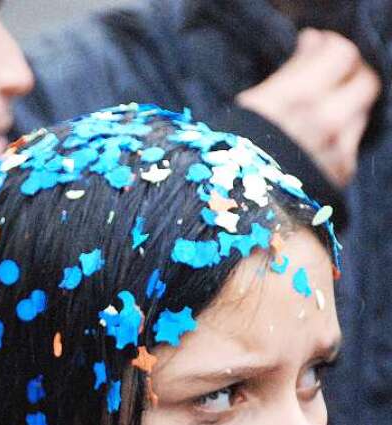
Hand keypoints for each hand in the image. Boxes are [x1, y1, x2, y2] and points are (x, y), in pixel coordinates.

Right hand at [236, 28, 381, 187]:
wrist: (235, 210)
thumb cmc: (229, 156)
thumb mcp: (250, 105)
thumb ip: (288, 74)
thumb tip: (311, 45)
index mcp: (296, 98)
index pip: (340, 54)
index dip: (329, 45)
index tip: (313, 46)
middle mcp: (324, 121)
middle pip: (364, 80)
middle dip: (349, 72)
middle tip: (329, 73)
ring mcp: (337, 148)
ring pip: (360, 111)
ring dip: (345, 104)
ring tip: (320, 108)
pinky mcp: (340, 172)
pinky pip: (351, 143)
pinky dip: (340, 135)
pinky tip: (317, 140)